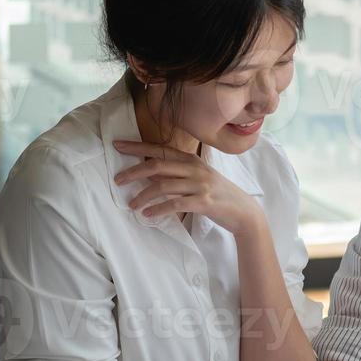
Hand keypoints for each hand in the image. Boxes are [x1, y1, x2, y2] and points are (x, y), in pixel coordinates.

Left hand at [113, 141, 264, 235]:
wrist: (243, 211)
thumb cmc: (217, 194)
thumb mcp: (198, 177)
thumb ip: (176, 173)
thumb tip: (149, 171)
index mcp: (191, 159)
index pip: (159, 149)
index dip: (137, 147)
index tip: (117, 145)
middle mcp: (194, 168)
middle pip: (157, 165)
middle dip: (134, 171)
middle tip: (117, 180)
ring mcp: (200, 184)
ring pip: (163, 186)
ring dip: (143, 196)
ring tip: (131, 204)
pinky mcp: (203, 202)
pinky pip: (175, 204)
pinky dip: (158, 209)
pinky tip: (147, 214)